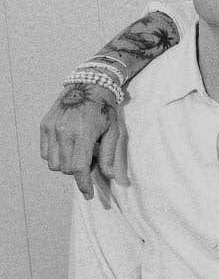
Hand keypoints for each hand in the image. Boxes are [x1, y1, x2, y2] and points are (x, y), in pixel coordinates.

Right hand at [39, 84, 127, 199]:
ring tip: (79, 154)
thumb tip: (109, 176)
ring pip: (52, 163)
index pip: (78, 168)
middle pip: (64, 168)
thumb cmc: (105, 108)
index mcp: (82, 134)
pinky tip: (68, 148)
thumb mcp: (114, 131)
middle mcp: (63, 131)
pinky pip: (44, 152)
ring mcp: (51, 128)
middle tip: (90, 163)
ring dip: (65, 165)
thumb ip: (109, 155)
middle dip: (77, 172)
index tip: (88, 194)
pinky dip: (54, 156)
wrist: (89, 84)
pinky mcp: (44, 125)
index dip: (83, 184)